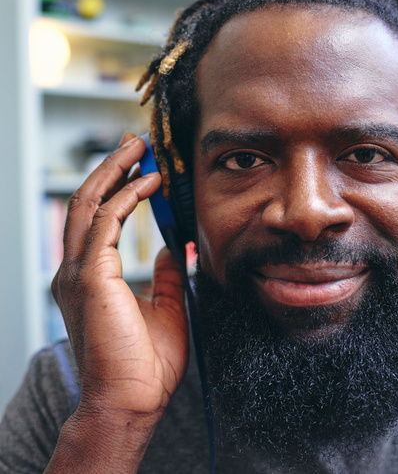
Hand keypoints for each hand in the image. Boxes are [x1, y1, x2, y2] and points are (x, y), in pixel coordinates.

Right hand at [51, 132, 188, 420]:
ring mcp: (79, 272)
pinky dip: (125, 196)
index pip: (99, 219)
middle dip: (112, 168)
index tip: (141, 166)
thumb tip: (173, 249)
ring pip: (91, 204)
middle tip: (136, 144)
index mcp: (91, 277)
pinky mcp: (90, 277)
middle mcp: (78, 269)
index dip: (117, 187)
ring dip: (115, 172)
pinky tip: (149, 183)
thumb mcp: (164, 308)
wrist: (133, 400)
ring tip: (140, 149)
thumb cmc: (146, 364)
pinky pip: (106, 222)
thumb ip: (164, 276)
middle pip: (89, 203)